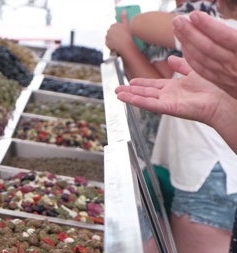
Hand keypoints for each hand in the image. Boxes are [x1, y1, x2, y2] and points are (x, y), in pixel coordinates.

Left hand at [106, 11, 134, 54]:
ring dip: (113, 39)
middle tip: (121, 38)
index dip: (119, 30)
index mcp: (113, 25)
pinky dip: (112, 44)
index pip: (115, 27)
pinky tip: (116, 45)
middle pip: (112, 32)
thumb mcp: (126, 24)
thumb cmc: (127, 34)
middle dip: (115, 34)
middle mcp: (108, 30)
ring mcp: (107, 37)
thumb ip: (124, 17)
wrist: (125, 45)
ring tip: (119, 42)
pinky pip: (109, 43)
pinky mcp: (106, 43)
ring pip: (110, 38)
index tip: (123, 33)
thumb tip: (123, 10)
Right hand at [115, 56, 233, 127]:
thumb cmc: (213, 87)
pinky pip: (151, 105)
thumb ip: (182, 65)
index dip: (141, 83)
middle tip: (117, 90)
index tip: (130, 81)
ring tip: (118, 94)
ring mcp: (168, 102)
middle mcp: (168, 96)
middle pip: (145, 93)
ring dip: (130, 97)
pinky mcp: (169, 108)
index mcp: (174, 88)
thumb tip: (172, 58)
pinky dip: (139, 102)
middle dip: (130, 91)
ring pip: (145, 99)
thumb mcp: (194, 71)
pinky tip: (129, 99)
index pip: (153, 85)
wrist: (222, 99)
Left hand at [173, 11, 236, 98]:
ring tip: (177, 28)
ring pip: (203, 59)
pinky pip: (204, 70)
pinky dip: (192, 58)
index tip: (194, 15)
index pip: (226, 38)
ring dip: (187, 43)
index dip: (209, 26)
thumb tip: (225, 33)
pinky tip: (183, 48)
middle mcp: (236, 67)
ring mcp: (229, 77)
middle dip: (191, 33)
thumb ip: (234, 40)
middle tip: (177, 19)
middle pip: (209, 48)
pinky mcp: (224, 83)